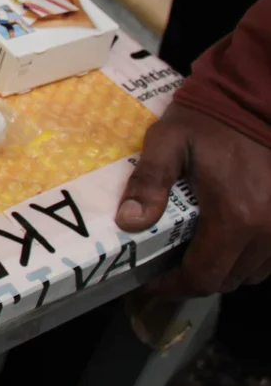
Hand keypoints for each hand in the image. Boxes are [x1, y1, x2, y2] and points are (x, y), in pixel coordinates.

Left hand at [116, 102, 270, 296]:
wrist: (253, 98)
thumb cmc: (207, 120)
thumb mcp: (167, 142)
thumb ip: (148, 182)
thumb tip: (128, 222)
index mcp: (235, 216)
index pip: (204, 276)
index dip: (173, 287)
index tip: (150, 282)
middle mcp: (266, 229)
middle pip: (228, 279)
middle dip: (194, 280)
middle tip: (165, 267)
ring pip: (253, 272)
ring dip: (222, 270)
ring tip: (192, 253)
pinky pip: (269, 256)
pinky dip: (246, 257)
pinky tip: (223, 240)